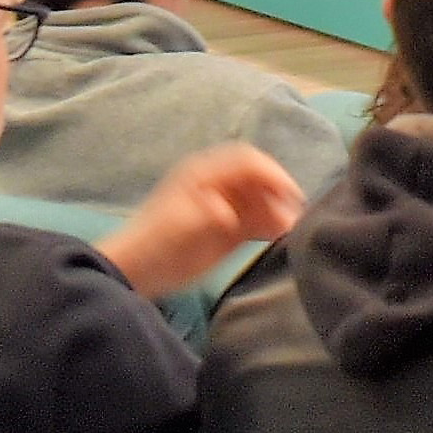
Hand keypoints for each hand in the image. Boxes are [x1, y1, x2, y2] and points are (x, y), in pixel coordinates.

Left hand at [99, 144, 304, 297]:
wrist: (137, 271)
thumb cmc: (157, 243)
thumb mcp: (180, 226)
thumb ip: (207, 215)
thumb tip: (229, 213)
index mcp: (205, 174)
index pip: (247, 161)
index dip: (272, 173)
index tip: (290, 194)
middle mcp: (219, 185)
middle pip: (259, 179)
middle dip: (279, 194)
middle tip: (294, 217)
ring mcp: (226, 207)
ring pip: (262, 200)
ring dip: (278, 211)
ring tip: (290, 230)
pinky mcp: (229, 230)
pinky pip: (258, 221)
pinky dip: (271, 225)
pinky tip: (281, 236)